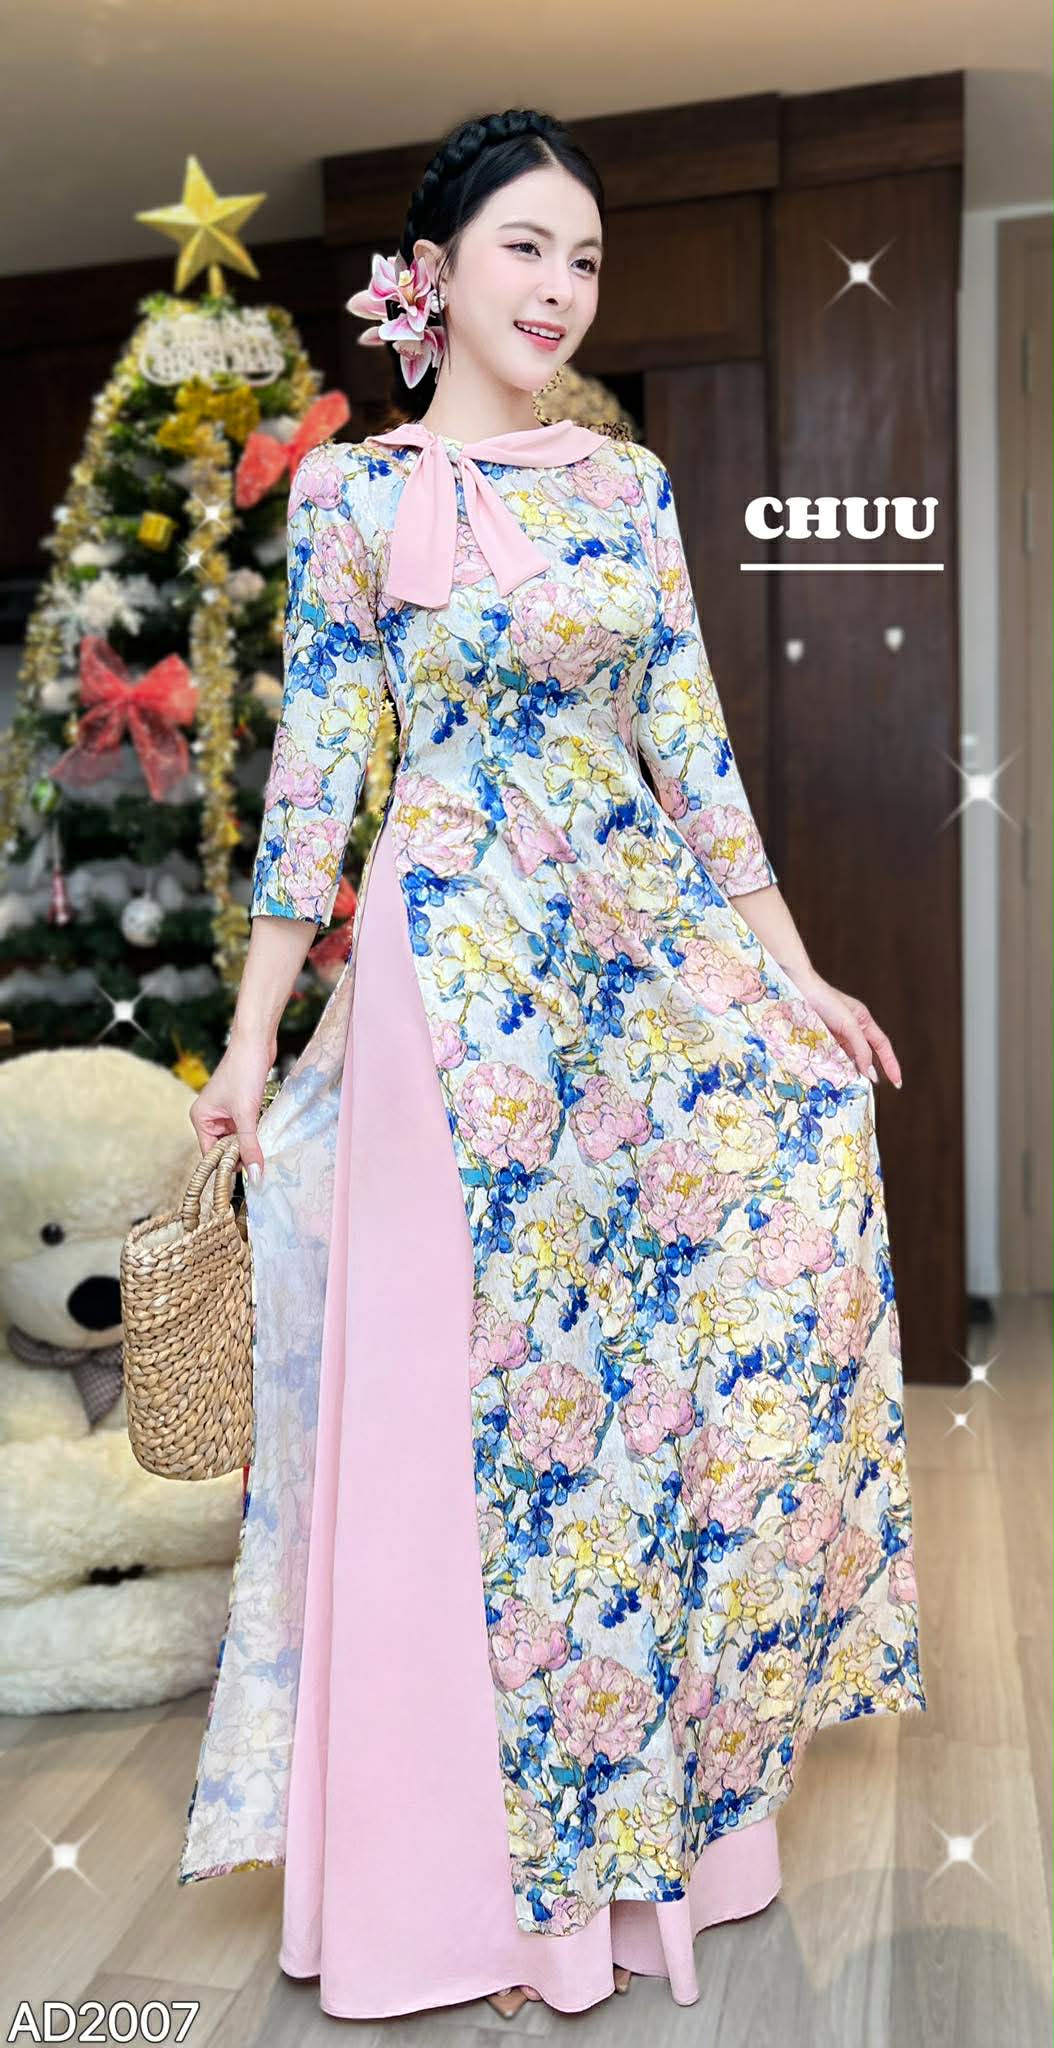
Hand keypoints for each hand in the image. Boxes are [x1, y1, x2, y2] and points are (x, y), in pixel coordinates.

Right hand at [188, 1028, 275, 1174]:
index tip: (248, 1176)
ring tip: (267, 1146)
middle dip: (243, 1153)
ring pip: (239, 1138)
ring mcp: (226, 1111)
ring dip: (252, 1142)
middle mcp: (210, 1116)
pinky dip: (258, 1132)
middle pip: (226, 1148)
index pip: (211, 1154)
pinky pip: (249, 1127)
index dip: (228, 1165)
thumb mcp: (247, 1113)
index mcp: (201, 1118)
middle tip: (262, 1162)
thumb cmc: (244, 1070)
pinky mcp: (242, 1105)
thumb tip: (254, 1174)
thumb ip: (250, 1145)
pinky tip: (269, 1134)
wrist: (257, 1041)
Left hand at [793, 972, 902, 1087]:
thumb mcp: (849, 1024)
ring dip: (848, 1072)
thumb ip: (861, 1048)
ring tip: (849, 1087)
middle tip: (867, 1090)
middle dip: (868, 1072)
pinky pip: (831, 1057)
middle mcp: (850, 1028)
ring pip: (847, 1059)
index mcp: (862, 1020)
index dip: (891, 1063)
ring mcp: (834, 1034)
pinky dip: (833, 1067)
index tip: (897, 1082)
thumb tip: (869, 1071)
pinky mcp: (820, 1039)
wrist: (797, 989)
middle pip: (864, 1055)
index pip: (882, 1046)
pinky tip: (832, 1077)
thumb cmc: (825, 1000)